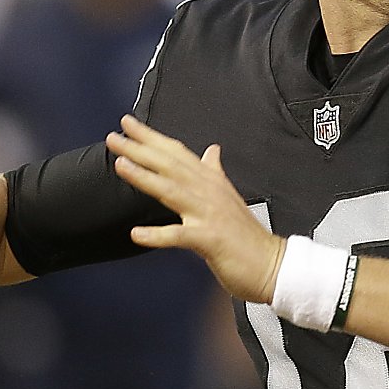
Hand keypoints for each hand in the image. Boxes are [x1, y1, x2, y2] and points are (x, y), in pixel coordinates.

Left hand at [107, 116, 283, 302]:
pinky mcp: (210, 240)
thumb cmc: (247, 236)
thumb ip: (215, 172)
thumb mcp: (229, 197)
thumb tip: (212, 151)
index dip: (153, 137)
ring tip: (121, 165)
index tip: (129, 124)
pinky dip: (158, 235)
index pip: (178, 153)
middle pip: (171, 165)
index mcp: (212, 182)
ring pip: (172, 191)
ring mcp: (209, 215)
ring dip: (145, 177)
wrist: (272, 264)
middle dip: (141, 149)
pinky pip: (180, 236)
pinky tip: (137, 234)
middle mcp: (209, 193)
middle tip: (115, 137)